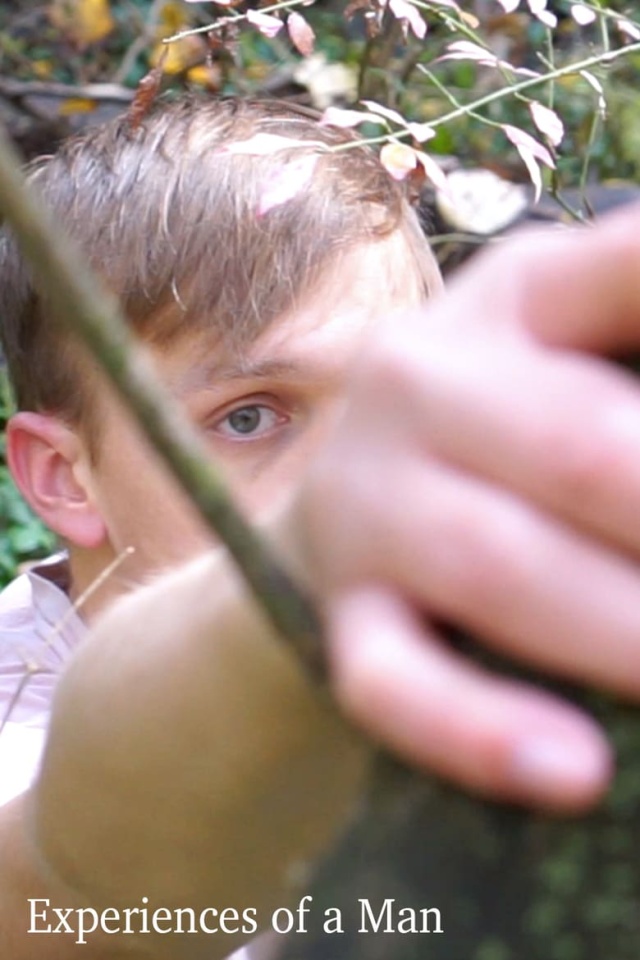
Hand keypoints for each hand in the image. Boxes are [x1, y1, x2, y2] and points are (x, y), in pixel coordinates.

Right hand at [289, 206, 639, 812]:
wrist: (352, 488)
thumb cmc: (511, 417)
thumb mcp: (582, 341)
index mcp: (520, 294)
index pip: (636, 270)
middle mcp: (422, 378)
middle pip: (583, 449)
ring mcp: (368, 498)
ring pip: (496, 564)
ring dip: (626, 636)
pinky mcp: (340, 606)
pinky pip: (390, 678)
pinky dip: (476, 733)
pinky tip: (576, 774)